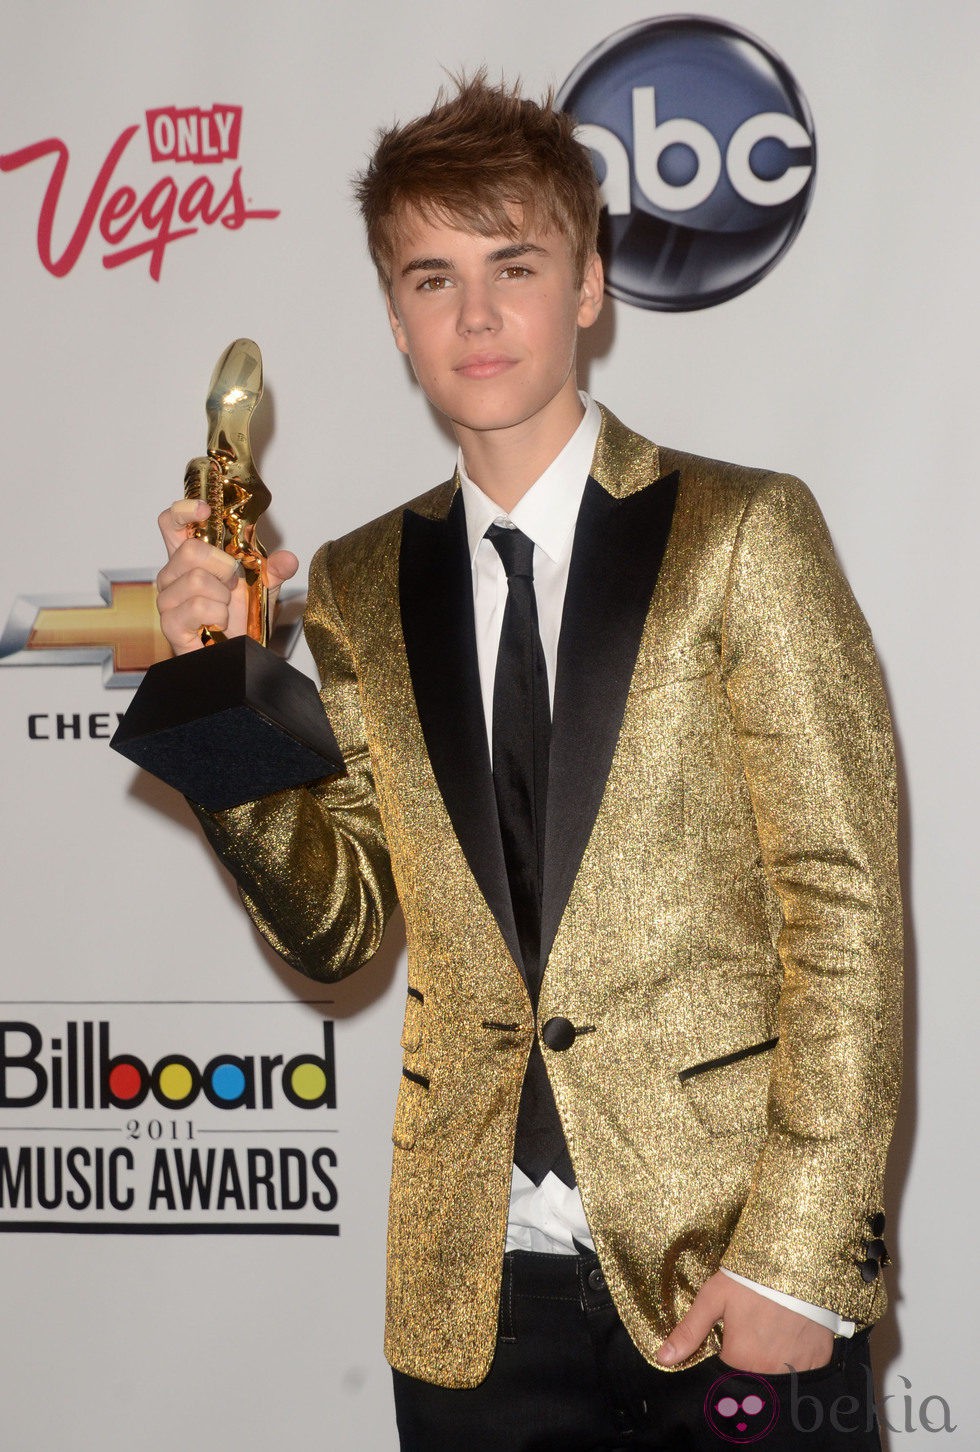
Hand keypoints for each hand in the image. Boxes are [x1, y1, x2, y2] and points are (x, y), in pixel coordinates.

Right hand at [156, 497, 298, 655]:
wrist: (240, 654)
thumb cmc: (243, 619)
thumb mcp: (265, 588)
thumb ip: (274, 570)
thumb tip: (288, 560)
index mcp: (189, 559)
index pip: (171, 522)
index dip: (184, 510)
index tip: (205, 510)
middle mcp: (173, 575)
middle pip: (189, 549)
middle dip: (223, 566)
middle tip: (232, 584)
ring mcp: (168, 601)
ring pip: (196, 580)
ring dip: (222, 597)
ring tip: (224, 609)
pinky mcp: (171, 625)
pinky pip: (196, 607)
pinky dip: (217, 615)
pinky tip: (218, 624)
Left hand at [656, 1271, 833, 1374]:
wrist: (797, 1261)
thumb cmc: (750, 1279)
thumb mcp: (713, 1297)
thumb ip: (689, 1331)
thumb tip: (663, 1358)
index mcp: (740, 1361)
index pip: (725, 1376)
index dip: (725, 1358)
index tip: (729, 1341)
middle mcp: (769, 1373)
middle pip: (752, 1380)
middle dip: (748, 1363)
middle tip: (752, 1333)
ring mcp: (797, 1370)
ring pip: (778, 1379)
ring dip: (772, 1365)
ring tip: (771, 1335)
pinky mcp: (818, 1361)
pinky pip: (804, 1374)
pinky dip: (797, 1363)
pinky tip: (791, 1339)